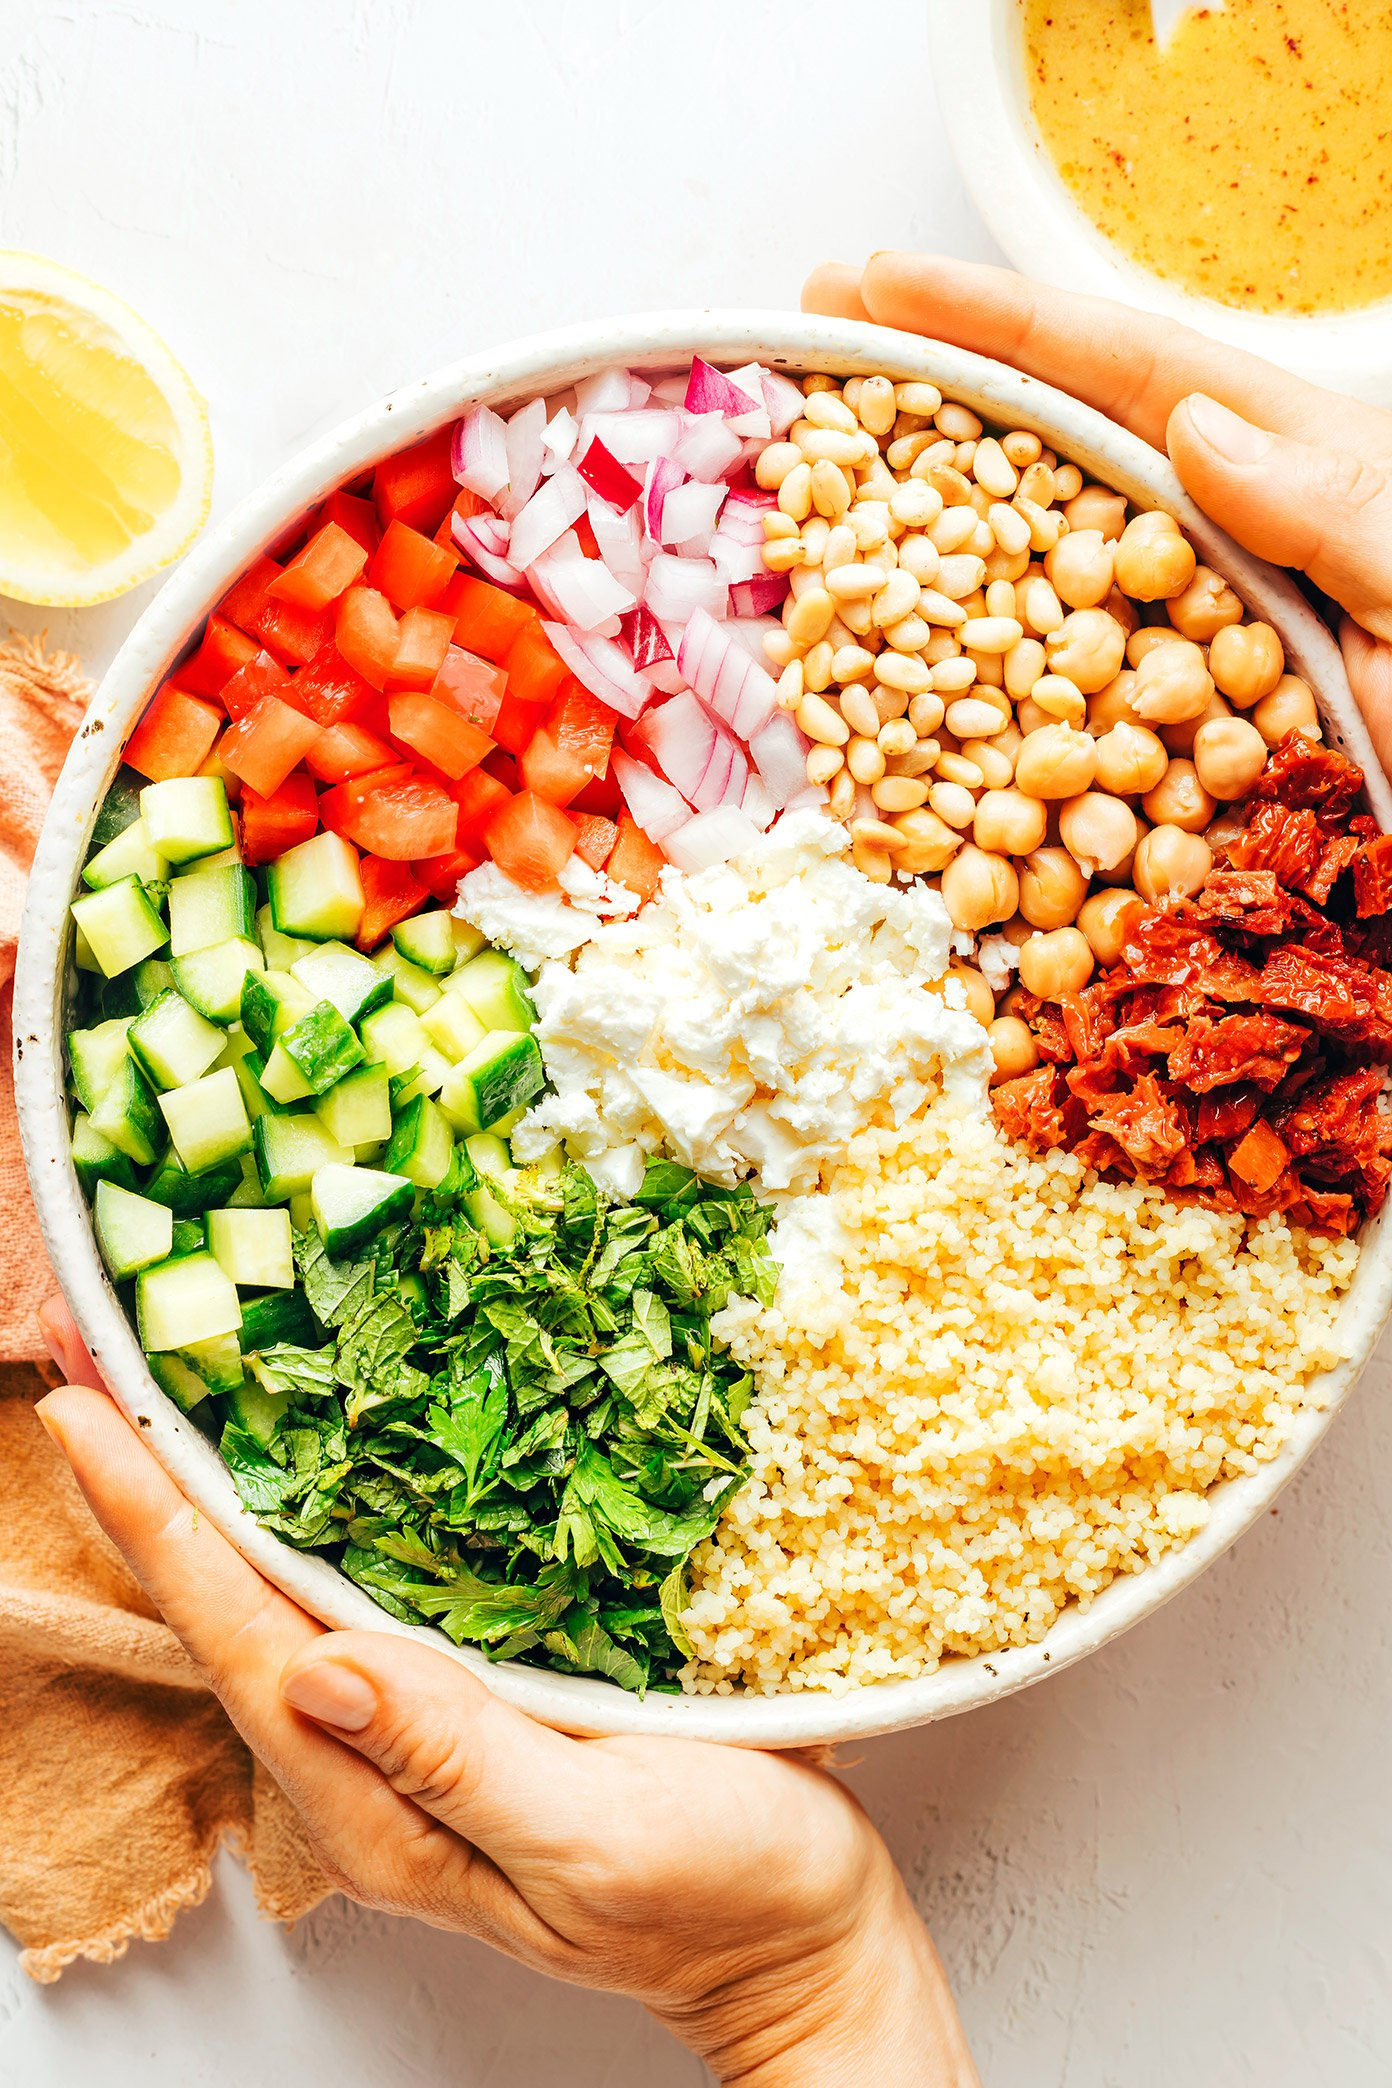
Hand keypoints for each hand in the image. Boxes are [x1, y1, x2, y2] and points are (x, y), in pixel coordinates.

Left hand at [35, 1299, 976, 2087]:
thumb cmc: (722, 1899)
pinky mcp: (481, 1691)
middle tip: (86, 1358)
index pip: (240, 1641)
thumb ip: (457, 1761)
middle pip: (232, 1606)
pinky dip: (318, 1504)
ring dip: (214, 1482)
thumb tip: (319, 1670)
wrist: (802, 1939)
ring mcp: (426, 1726)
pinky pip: (371, 1584)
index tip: (84, 1418)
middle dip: (151, 1484)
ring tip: (157, 1381)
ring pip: (289, 1588)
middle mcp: (379, 1759)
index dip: (157, 1523)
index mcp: (385, 1804)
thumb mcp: (595, 1840)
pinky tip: (310, 1448)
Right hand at [803, 252, 1391, 775]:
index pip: (1126, 375)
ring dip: (934, 510)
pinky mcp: (1166, 728)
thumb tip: (1196, 428)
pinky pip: (1050, 679)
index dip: (1000, 323)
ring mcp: (1184, 634)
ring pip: (1039, 553)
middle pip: (1060, 437)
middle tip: (819, 332)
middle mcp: (1223, 542)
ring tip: (826, 468)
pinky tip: (896, 656)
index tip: (879, 282)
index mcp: (1292, 477)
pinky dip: (971, 661)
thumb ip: (1334, 508)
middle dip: (939, 382)